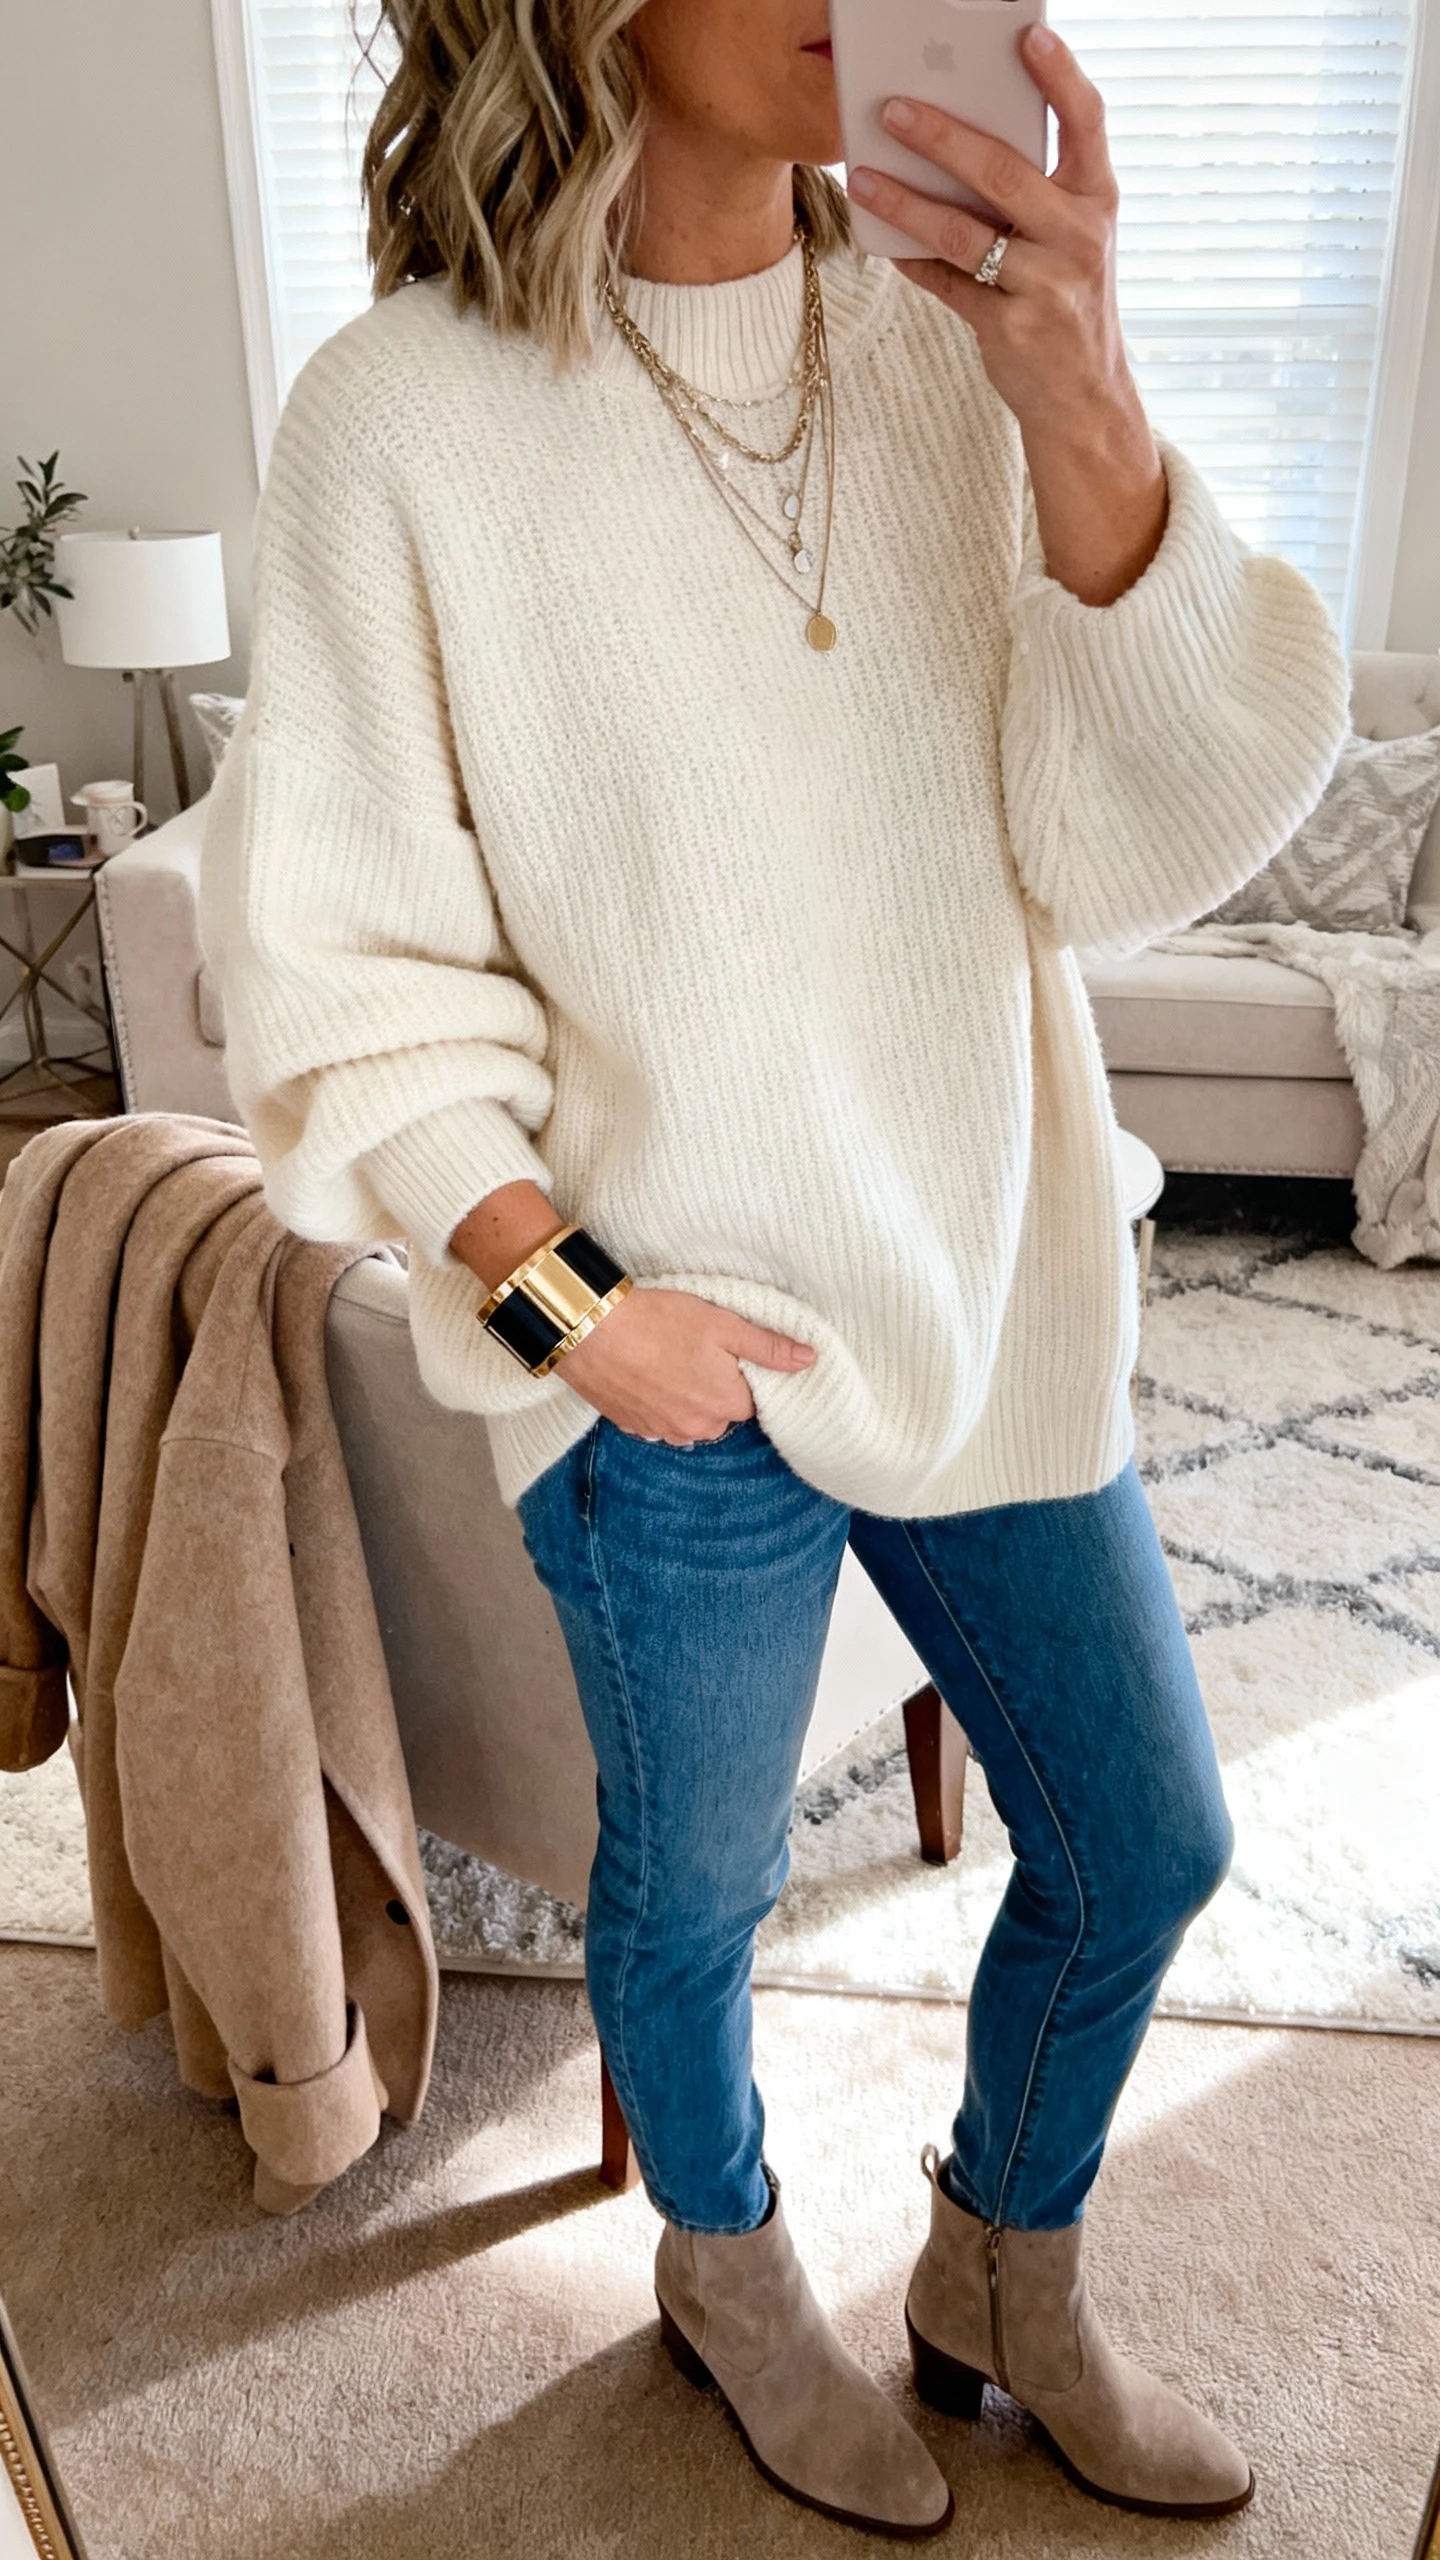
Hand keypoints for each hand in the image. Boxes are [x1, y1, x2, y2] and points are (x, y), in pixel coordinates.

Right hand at [557, 1286, 815, 1443]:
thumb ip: (768, 1347)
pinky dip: (654, 1402)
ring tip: (665, 1360)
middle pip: (719, 1414)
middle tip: (691, 1350)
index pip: (750, 1401)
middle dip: (711, 1389)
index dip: (738, 1375)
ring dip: (682, 1398)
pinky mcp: (630, 1426)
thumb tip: (810, 1360)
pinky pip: (656, 1420)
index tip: (722, 1353)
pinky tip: (644, 1374)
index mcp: (726, 1405)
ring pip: (687, 1419)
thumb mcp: (723, 1324)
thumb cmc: (660, 1321)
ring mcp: (661, 1431)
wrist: (590, 1329)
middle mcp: (697, 1428)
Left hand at [848, 28, 1167, 605]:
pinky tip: (883, 240)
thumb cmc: (1068, 298)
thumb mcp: (1070, 236)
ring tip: (863, 175)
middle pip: (1004, 172)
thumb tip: (952, 137)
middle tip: (891, 107)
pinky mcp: (1012, 329)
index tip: (1028, 35)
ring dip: (906, 202)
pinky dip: (912, 261)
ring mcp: (1047, 286)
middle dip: (942, 135)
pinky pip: (948, 285)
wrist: (1086, 399)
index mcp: (1098, 198)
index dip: (1059, 75)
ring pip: (964, 233)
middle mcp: (1079, 237)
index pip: (1086, 121)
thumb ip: (1032, 190)